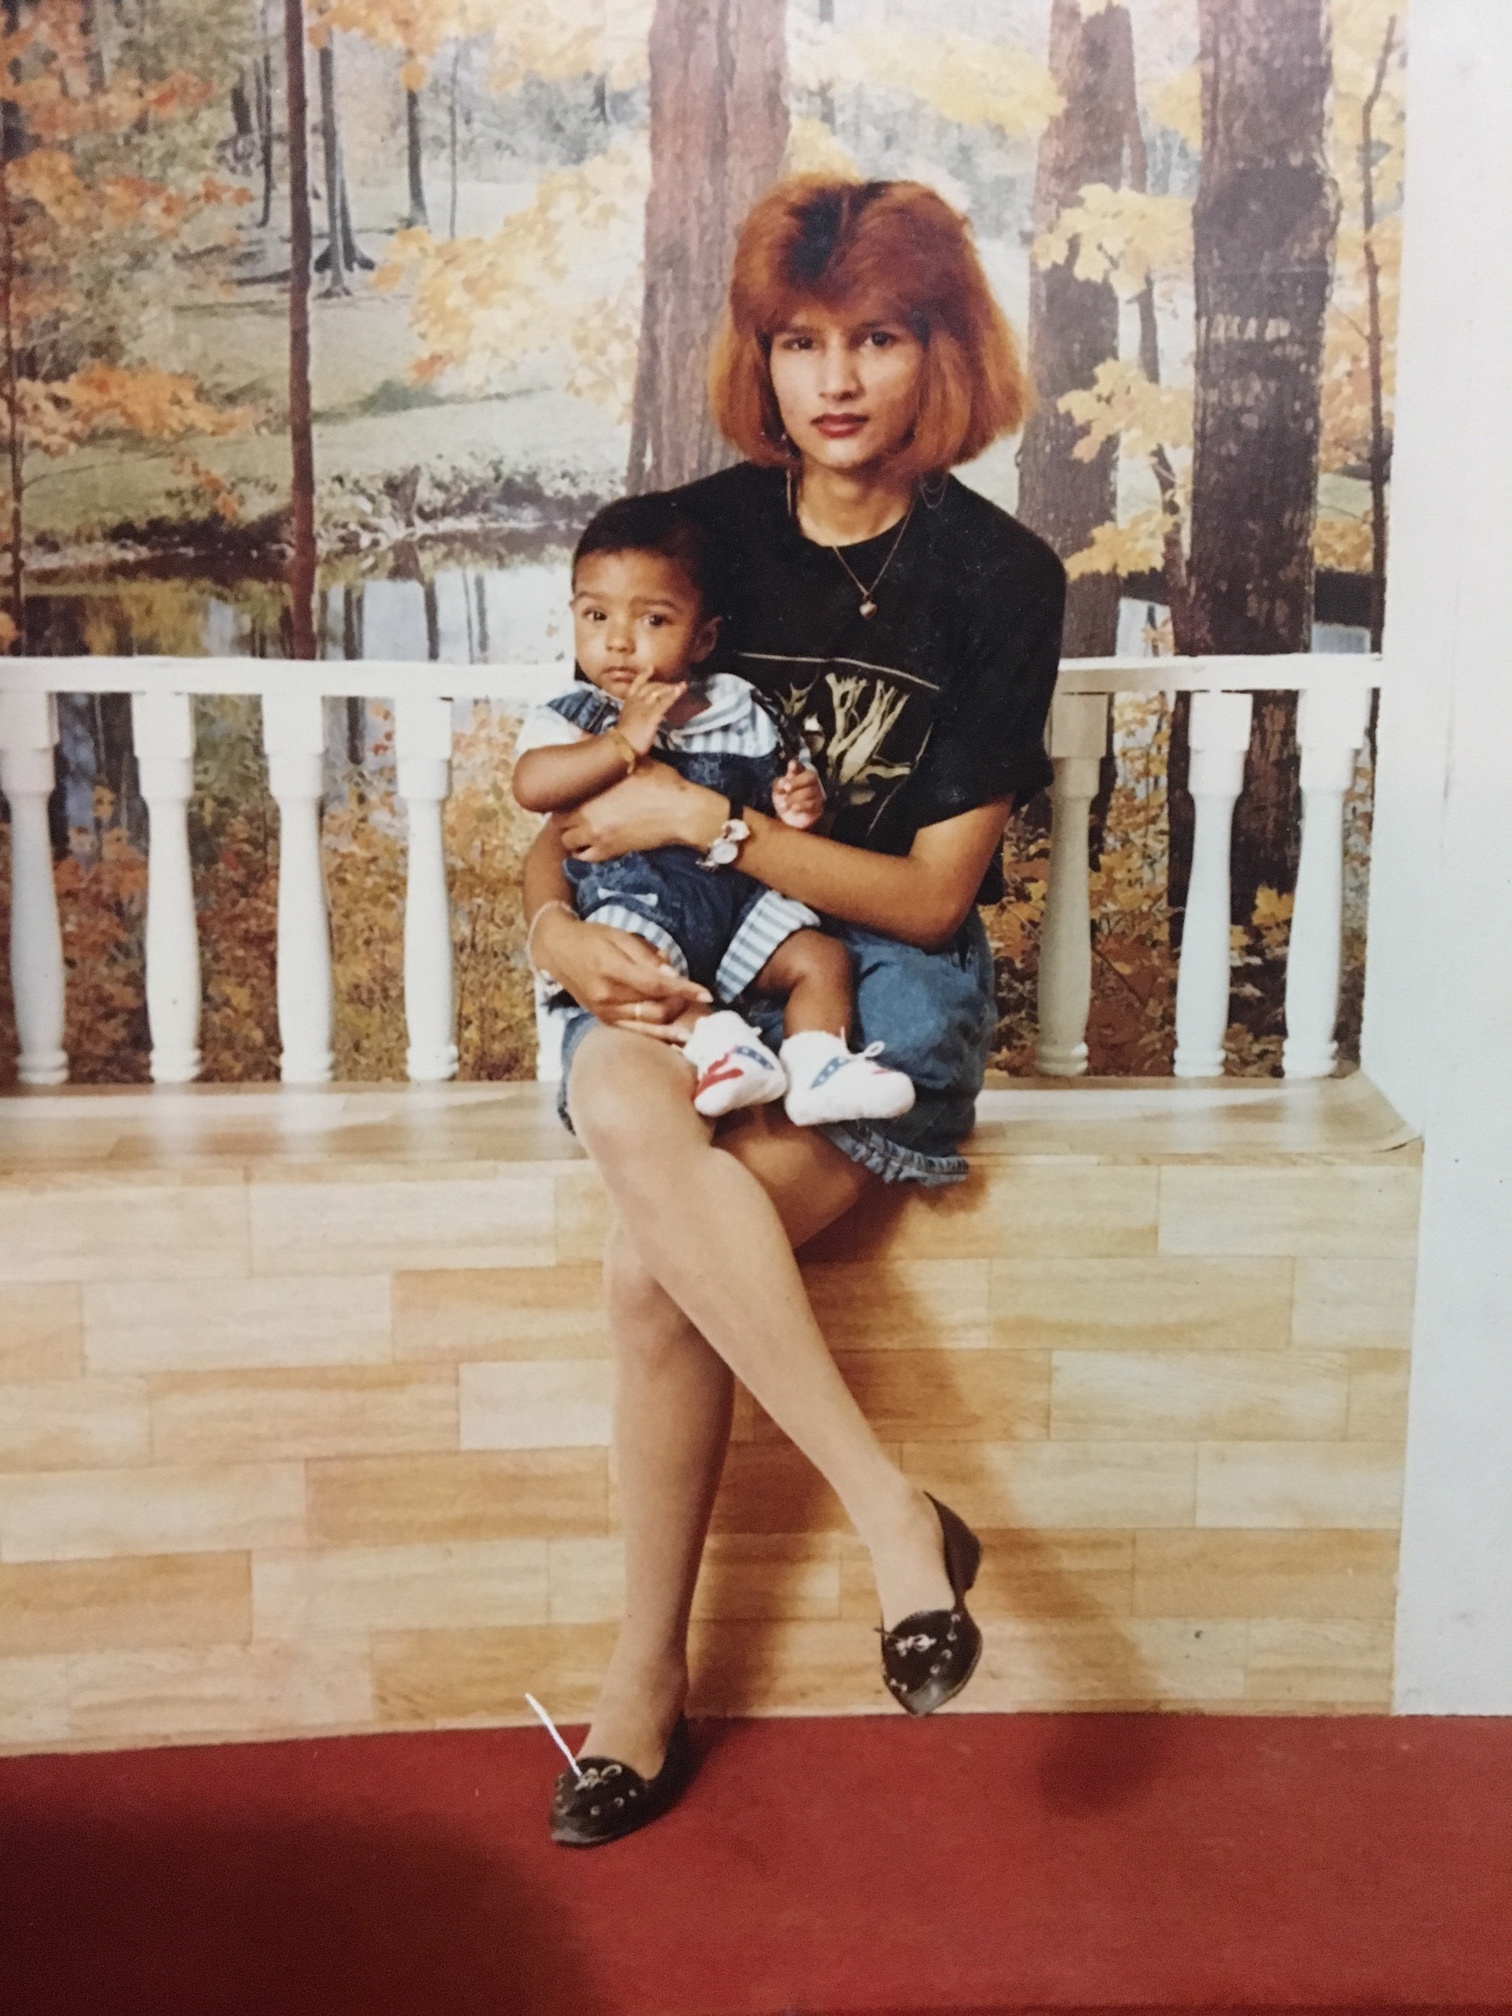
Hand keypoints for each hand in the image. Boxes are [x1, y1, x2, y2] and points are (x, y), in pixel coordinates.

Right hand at [532, 908, 709, 1036]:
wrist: (557, 950)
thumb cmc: (592, 938)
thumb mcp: (620, 936)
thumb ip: (647, 957)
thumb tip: (672, 974)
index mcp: (611, 969)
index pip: (655, 985)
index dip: (683, 990)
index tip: (707, 994)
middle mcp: (606, 996)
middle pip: (654, 1009)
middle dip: (680, 1004)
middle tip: (695, 996)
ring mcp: (603, 1012)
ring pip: (647, 1024)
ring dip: (673, 1021)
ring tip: (692, 1017)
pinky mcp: (602, 1020)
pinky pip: (635, 1031)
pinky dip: (657, 1035)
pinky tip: (676, 1037)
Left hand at [556, 764, 723, 861]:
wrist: (681, 811)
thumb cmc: (660, 783)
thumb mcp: (632, 760)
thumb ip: (601, 750)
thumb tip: (576, 733)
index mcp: (589, 792)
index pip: (558, 799)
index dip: (562, 797)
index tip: (571, 795)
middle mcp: (587, 817)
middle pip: (559, 823)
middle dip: (565, 818)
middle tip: (575, 812)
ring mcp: (598, 837)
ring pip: (569, 843)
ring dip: (572, 836)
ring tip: (582, 828)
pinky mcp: (611, 852)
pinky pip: (585, 858)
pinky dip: (584, 852)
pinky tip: (592, 842)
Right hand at [616, 668, 685, 756]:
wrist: (620, 747)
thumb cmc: (622, 740)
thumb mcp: (625, 723)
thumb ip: (633, 716)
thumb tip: (640, 716)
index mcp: (628, 703)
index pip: (636, 685)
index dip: (644, 675)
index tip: (651, 667)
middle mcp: (636, 702)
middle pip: (651, 687)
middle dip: (663, 684)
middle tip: (674, 684)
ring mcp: (644, 708)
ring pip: (659, 693)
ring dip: (671, 688)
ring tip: (682, 685)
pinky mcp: (652, 716)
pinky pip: (664, 703)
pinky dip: (673, 695)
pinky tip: (680, 691)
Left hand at [771, 758, 824, 830]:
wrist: (787, 819)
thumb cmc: (783, 799)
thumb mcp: (778, 790)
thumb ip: (781, 783)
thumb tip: (785, 779)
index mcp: (800, 774)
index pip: (800, 766)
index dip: (796, 765)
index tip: (792, 765)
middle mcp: (811, 782)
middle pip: (811, 776)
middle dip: (797, 781)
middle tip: (786, 787)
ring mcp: (816, 794)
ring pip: (809, 791)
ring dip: (794, 797)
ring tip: (784, 804)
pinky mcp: (817, 807)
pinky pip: (812, 804)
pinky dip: (801, 806)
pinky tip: (793, 809)